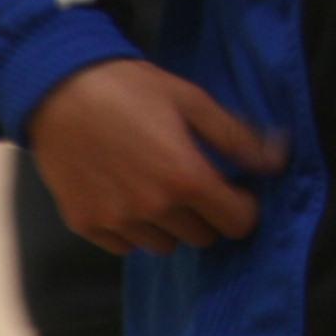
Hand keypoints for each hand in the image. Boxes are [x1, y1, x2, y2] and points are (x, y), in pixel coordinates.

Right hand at [28, 58, 284, 252]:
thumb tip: (276, 161)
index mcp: (186, 178)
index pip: (238, 222)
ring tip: (156, 191)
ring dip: (170, 225)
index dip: (244, 206)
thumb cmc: (130, 89)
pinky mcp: (86, 224)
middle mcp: (152, 209)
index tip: (235, 191)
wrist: (59, 92)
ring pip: (164, 245)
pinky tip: (126, 198)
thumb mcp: (193, 101)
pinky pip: (125, 246)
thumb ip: (237, 137)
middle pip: (203, 237)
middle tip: (192, 184)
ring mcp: (116, 221)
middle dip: (207, 214)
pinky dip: (134, 230)